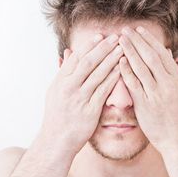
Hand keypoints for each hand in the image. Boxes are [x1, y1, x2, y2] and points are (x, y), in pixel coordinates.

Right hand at [39, 33, 123, 151]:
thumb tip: (67, 52)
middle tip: (116, 37)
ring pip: (97, 74)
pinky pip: (103, 91)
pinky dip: (113, 78)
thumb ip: (63, 72)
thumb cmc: (57, 115)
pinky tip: (122, 70)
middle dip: (103, 48)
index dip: (89, 46)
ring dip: (111, 60)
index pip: (76, 58)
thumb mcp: (55, 91)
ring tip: (123, 49)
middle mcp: (68, 88)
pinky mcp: (89, 111)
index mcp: (60, 82)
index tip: (101, 35)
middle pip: (88, 62)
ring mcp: (79, 99)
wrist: (56, 141)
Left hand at [117, 26, 177, 146]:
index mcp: (177, 80)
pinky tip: (118, 61)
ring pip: (142, 68)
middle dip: (138, 41)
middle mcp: (168, 85)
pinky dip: (126, 71)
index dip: (150, 40)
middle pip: (151, 57)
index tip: (139, 30)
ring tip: (120, 40)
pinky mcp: (146, 105)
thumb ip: (174, 72)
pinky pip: (134, 84)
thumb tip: (168, 53)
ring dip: (130, 52)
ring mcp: (157, 95)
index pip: (162, 54)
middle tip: (126, 30)